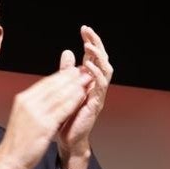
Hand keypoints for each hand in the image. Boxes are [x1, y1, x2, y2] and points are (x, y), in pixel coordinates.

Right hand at [0, 65, 87, 168]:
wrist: (10, 158)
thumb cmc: (19, 139)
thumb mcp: (23, 115)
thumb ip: (35, 103)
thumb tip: (48, 93)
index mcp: (23, 99)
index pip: (45, 82)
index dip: (61, 75)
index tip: (73, 70)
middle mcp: (28, 103)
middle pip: (54, 85)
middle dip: (70, 77)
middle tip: (84, 71)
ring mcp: (36, 114)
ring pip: (60, 95)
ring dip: (75, 86)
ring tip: (86, 80)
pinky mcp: (44, 125)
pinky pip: (62, 109)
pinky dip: (73, 100)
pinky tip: (82, 96)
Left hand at [56, 26, 112, 168]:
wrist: (68, 139)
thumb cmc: (67, 115)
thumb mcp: (64, 88)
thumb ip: (67, 71)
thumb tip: (68, 51)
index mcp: (89, 79)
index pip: (93, 56)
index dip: (90, 42)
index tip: (84, 29)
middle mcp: (96, 85)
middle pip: (102, 59)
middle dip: (96, 44)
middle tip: (88, 31)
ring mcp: (98, 94)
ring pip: (105, 71)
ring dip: (97, 57)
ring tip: (88, 46)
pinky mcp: (96, 104)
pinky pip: (100, 87)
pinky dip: (95, 75)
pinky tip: (87, 66)